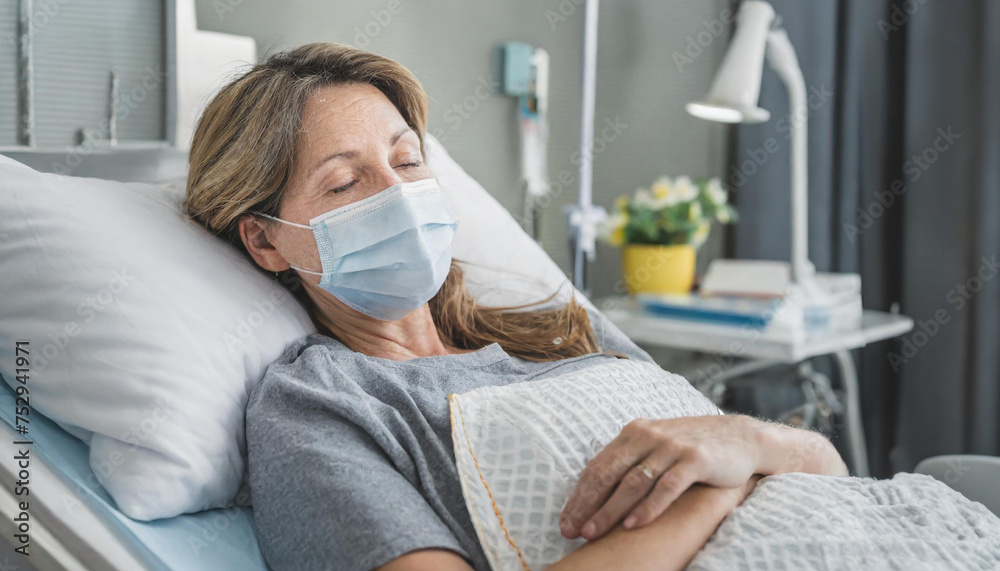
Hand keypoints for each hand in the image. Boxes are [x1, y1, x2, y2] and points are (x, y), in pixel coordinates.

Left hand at [559, 415, 763, 540]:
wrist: (742, 438)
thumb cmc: (693, 449)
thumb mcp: (657, 447)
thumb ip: (631, 462)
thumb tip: (596, 493)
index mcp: (634, 433)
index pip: (597, 466)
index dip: (579, 496)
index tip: (565, 522)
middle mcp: (649, 436)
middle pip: (608, 473)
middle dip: (587, 505)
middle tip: (573, 531)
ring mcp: (672, 446)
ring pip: (633, 481)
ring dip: (610, 509)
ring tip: (594, 532)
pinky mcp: (696, 459)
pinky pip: (666, 485)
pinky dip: (648, 506)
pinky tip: (633, 524)